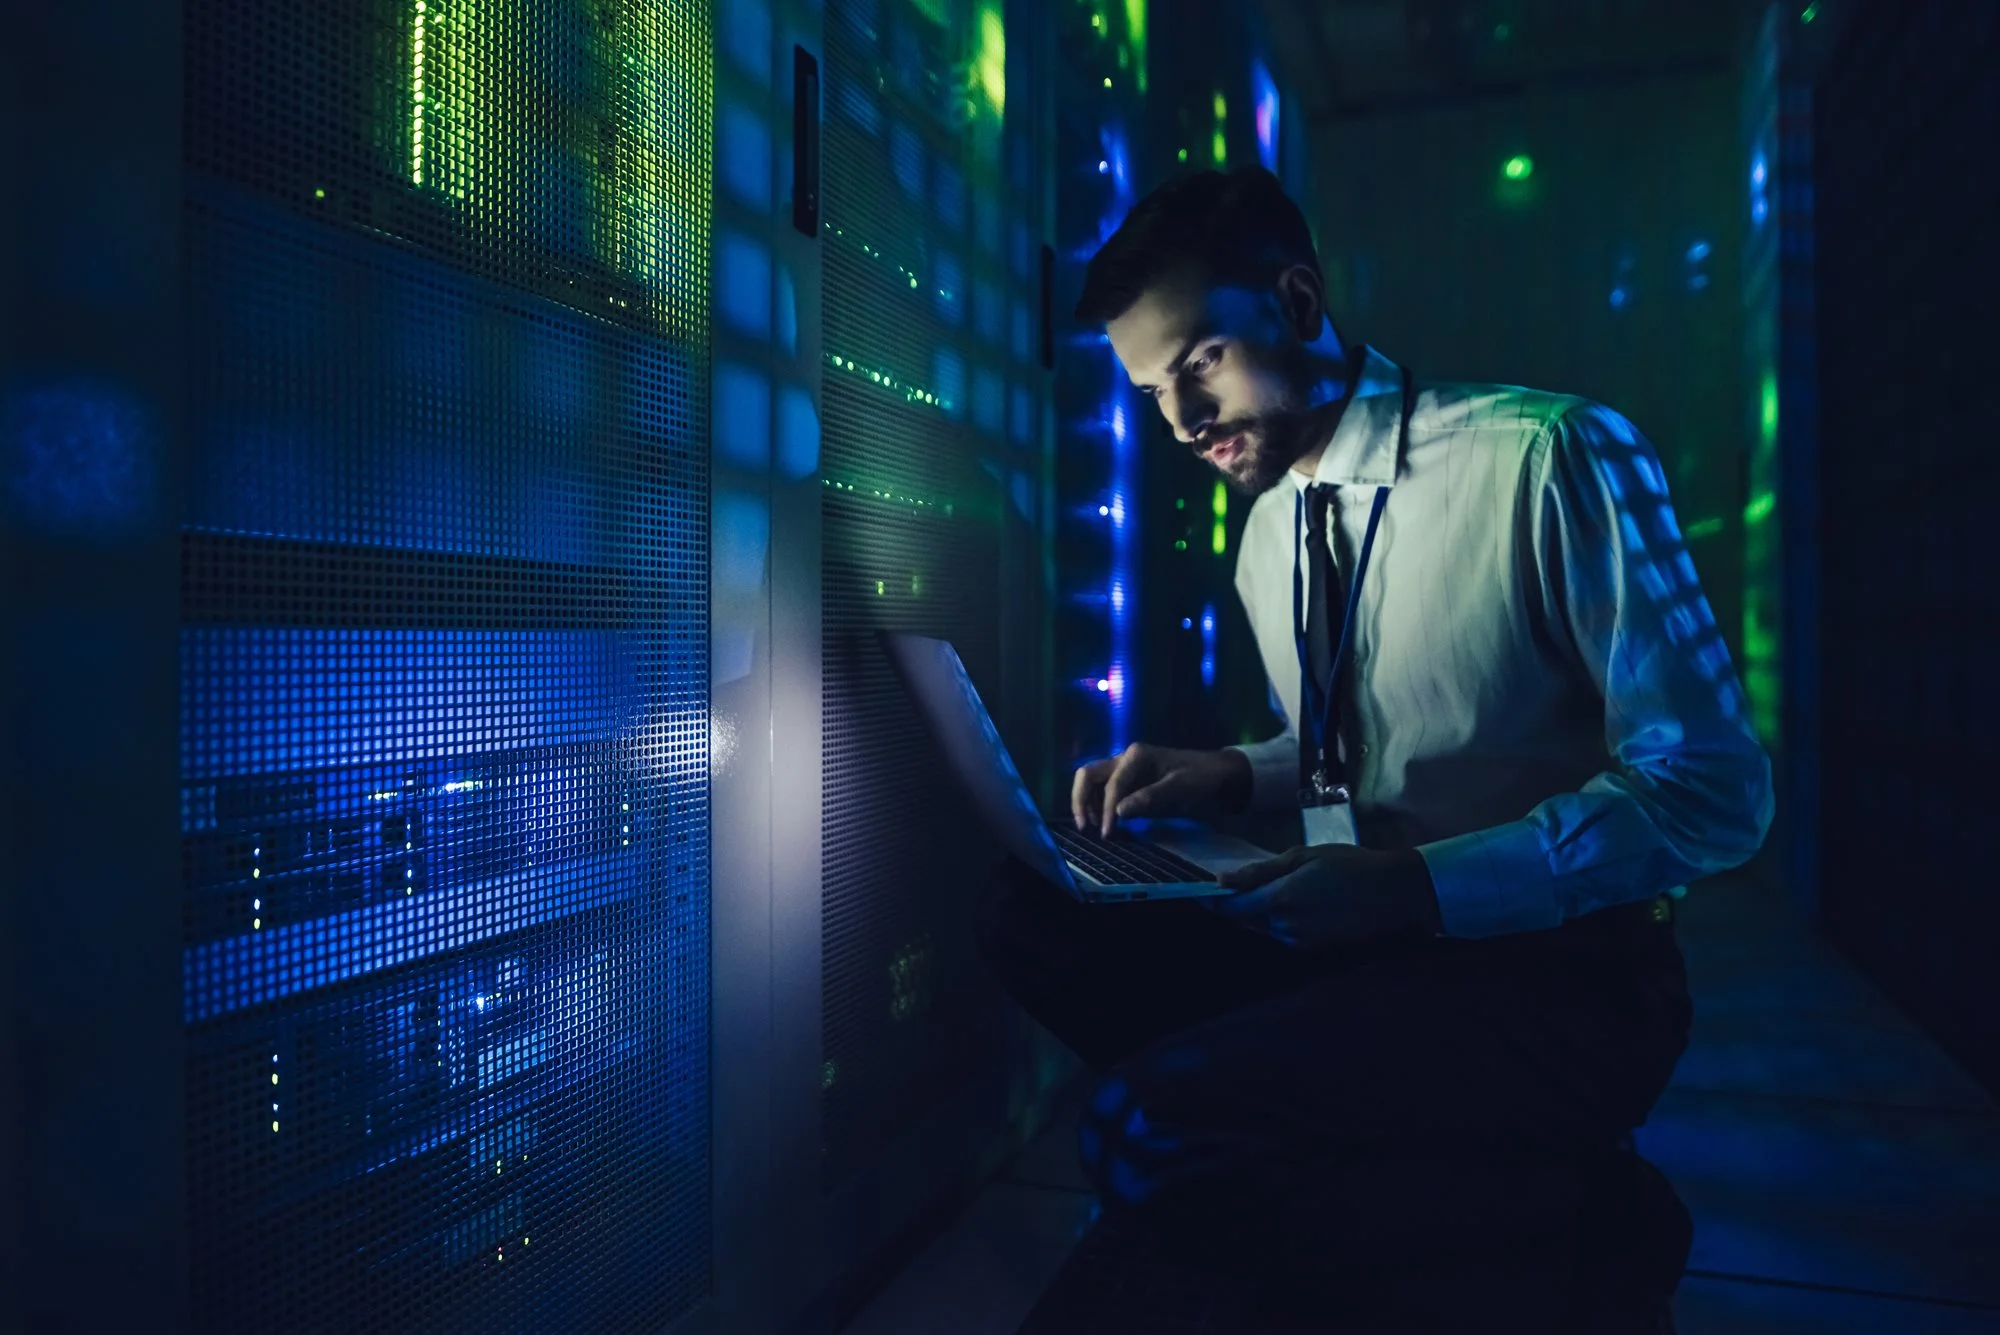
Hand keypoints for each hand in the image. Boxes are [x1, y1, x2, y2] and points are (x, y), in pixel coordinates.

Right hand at [1070, 744, 1252, 836]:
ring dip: (1086, 803)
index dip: (1105, 810)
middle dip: (1081, 800)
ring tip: (1092, 828)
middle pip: (1088, 775)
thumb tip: (1118, 812)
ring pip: (1092, 782)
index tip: (1107, 834)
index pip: (1111, 785)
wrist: (1218, 775)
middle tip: (1085, 828)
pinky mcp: (1129, 782)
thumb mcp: (1180, 787)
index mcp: (1136, 756)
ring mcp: (1125, 769)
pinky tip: (1104, 822)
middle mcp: (1125, 759)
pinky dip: (1097, 805)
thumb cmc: (1200, 778)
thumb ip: (1149, 798)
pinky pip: (1103, 790)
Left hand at [1209, 844, 1441, 949]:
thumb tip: (1223, 882)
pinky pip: (1286, 934)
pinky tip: (1298, 903)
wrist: (1394, 893)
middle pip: (1247, 919)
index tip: (1201, 890)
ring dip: (1262, 913)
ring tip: (1277, 890)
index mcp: (1280, 901)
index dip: (1214, 900)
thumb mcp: (1304, 857)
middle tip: (1236, 885)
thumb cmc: (1350, 865)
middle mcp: (1285, 927)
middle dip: (1239, 905)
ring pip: (1267, 927)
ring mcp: (1301, 942)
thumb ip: (1261, 872)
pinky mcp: (1315, 949)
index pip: (1233, 907)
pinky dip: (1282, 921)